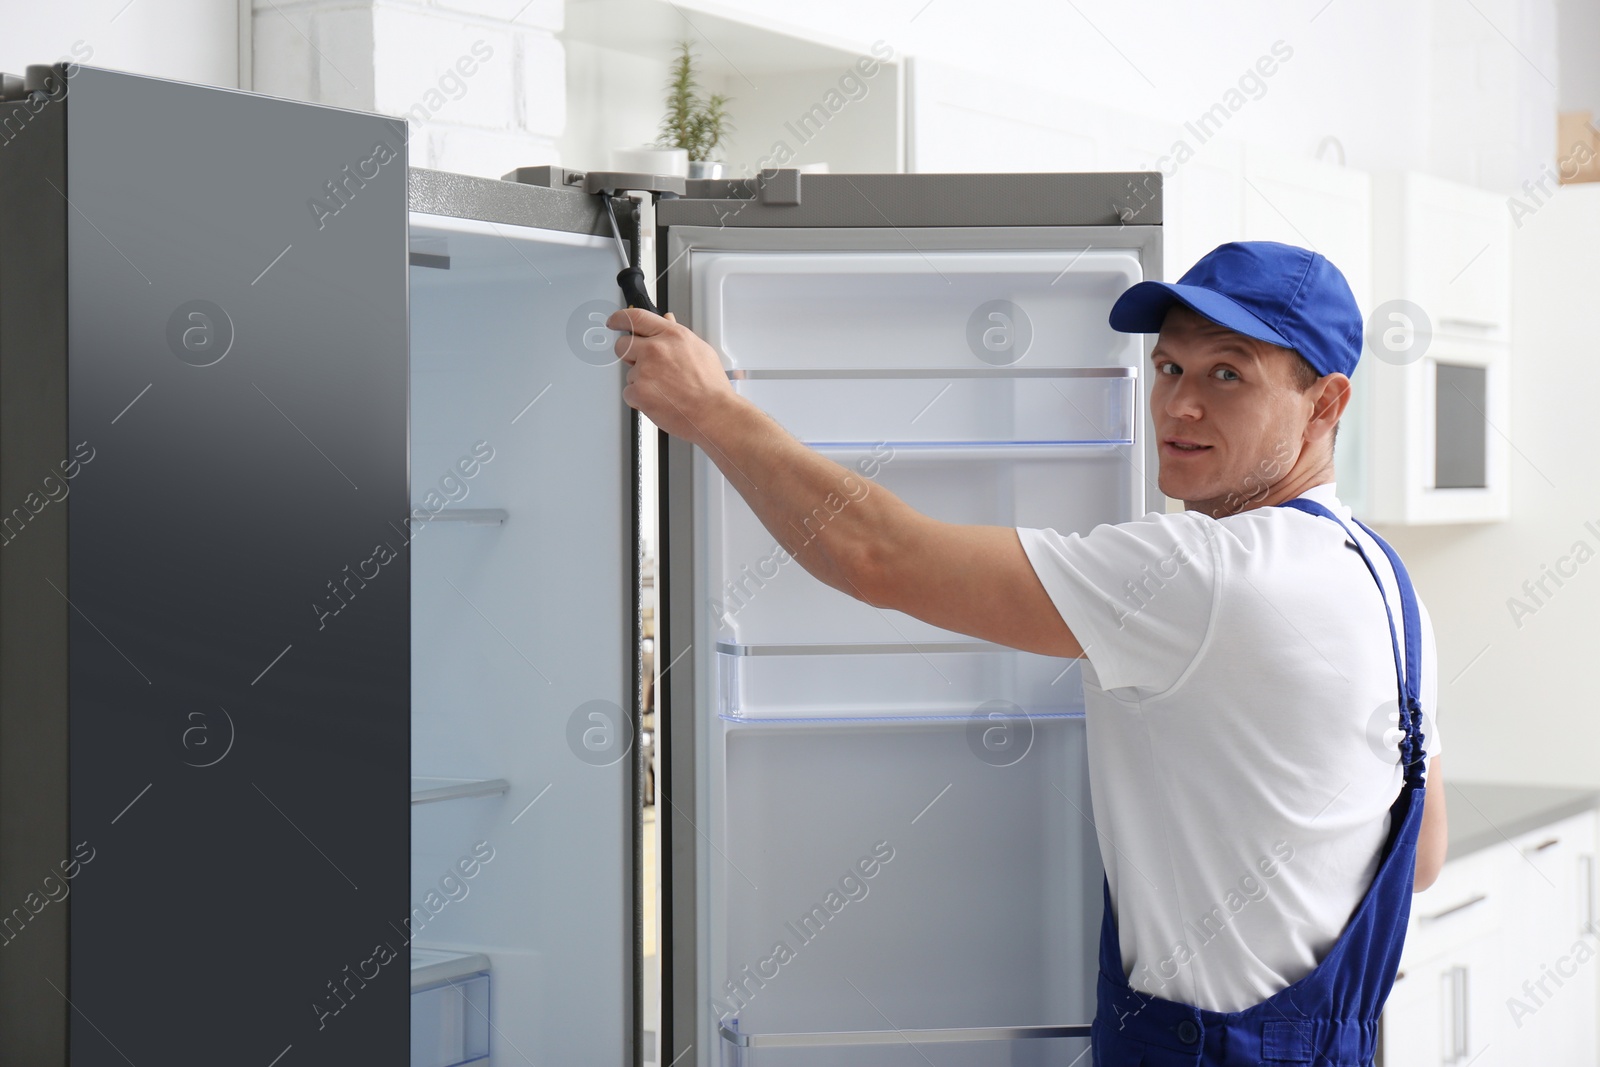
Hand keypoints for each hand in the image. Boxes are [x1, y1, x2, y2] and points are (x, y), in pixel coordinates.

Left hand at [608, 307, 739, 445]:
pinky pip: (629, 393)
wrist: (713, 413)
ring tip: (664, 390)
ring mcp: (645, 371)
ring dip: (640, 382)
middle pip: (623, 345)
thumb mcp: (699, 349)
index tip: (614, 321)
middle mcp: (655, 349)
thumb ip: (675, 334)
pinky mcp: (639, 392)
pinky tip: (659, 400)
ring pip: (629, 373)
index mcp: (671, 335)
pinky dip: (639, 399)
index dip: (620, 318)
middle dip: (628, 355)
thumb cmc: (710, 386)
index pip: (636, 318)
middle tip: (644, 366)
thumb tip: (666, 320)